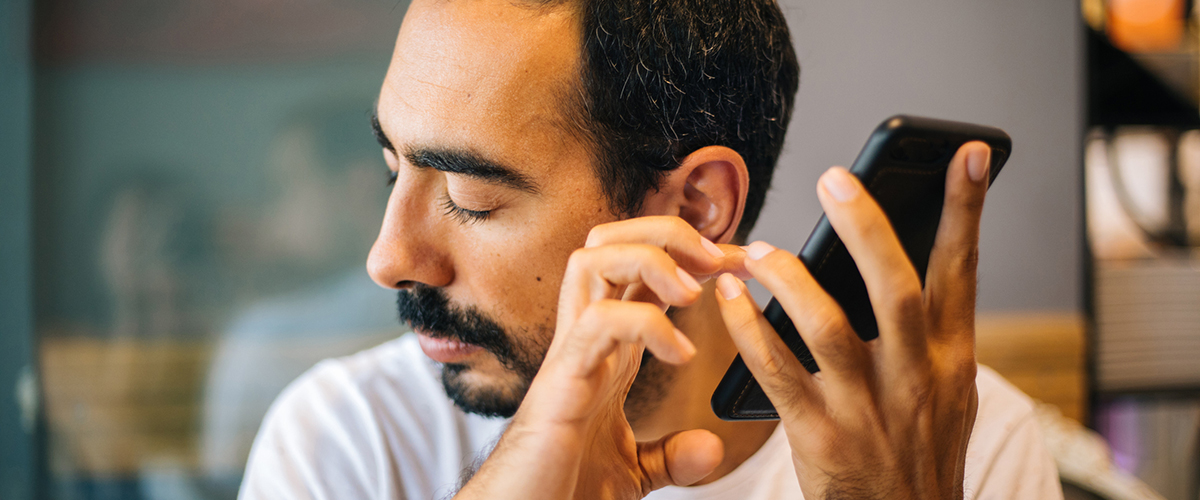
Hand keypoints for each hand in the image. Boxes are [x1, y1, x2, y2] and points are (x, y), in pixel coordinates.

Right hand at [457, 216, 739, 499]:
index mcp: (605, 351)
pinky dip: (647, 323)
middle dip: (666, 232)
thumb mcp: (633, 472)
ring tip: (694, 292)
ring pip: (592, 260)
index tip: (740, 263)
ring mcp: (569, 356)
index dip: (689, 254)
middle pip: (608, 241)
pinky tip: (680, 353)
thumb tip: (709, 447)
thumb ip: (670, 455)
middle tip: (719, 260)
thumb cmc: (561, 493)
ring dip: (651, 258)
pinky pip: (599, 321)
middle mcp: (584, 340)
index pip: (639, 272)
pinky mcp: (561, 383)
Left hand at [713, 142, 991, 498]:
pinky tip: (730, 300)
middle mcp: (915, 378)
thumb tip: (903, 262)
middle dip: (866, 227)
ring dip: (788, 277)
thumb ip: (929, 334)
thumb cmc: (920, 453)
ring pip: (825, 324)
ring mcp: (867, 409)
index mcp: (951, 360)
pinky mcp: (819, 436)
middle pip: (894, 287)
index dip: (966, 211)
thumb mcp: (948, 394)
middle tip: (835, 178)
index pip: (963, 272)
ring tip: (758, 249)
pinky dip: (748, 329)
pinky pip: (775, 371)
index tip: (966, 154)